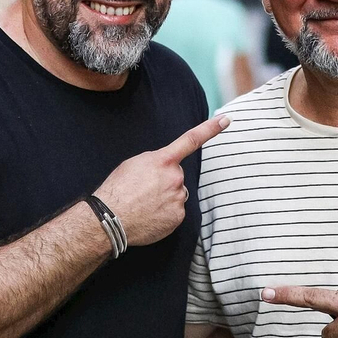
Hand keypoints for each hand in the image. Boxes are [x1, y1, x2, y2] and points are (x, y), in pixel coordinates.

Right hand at [95, 116, 228, 246]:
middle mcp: (175, 177)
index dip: (210, 129)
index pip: (191, 140)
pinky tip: (149, 215)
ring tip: (144, 204)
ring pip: (176, 195)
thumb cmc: (118, 189)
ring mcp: (178, 198)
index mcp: (163, 160)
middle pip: (177, 176)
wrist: (111, 218)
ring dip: (165, 198)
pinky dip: (164, 214)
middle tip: (144, 190)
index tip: (226, 120)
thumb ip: (156, 162)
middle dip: (165, 181)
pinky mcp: (178, 216)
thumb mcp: (134, 164)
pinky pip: (175, 212)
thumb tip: (166, 170)